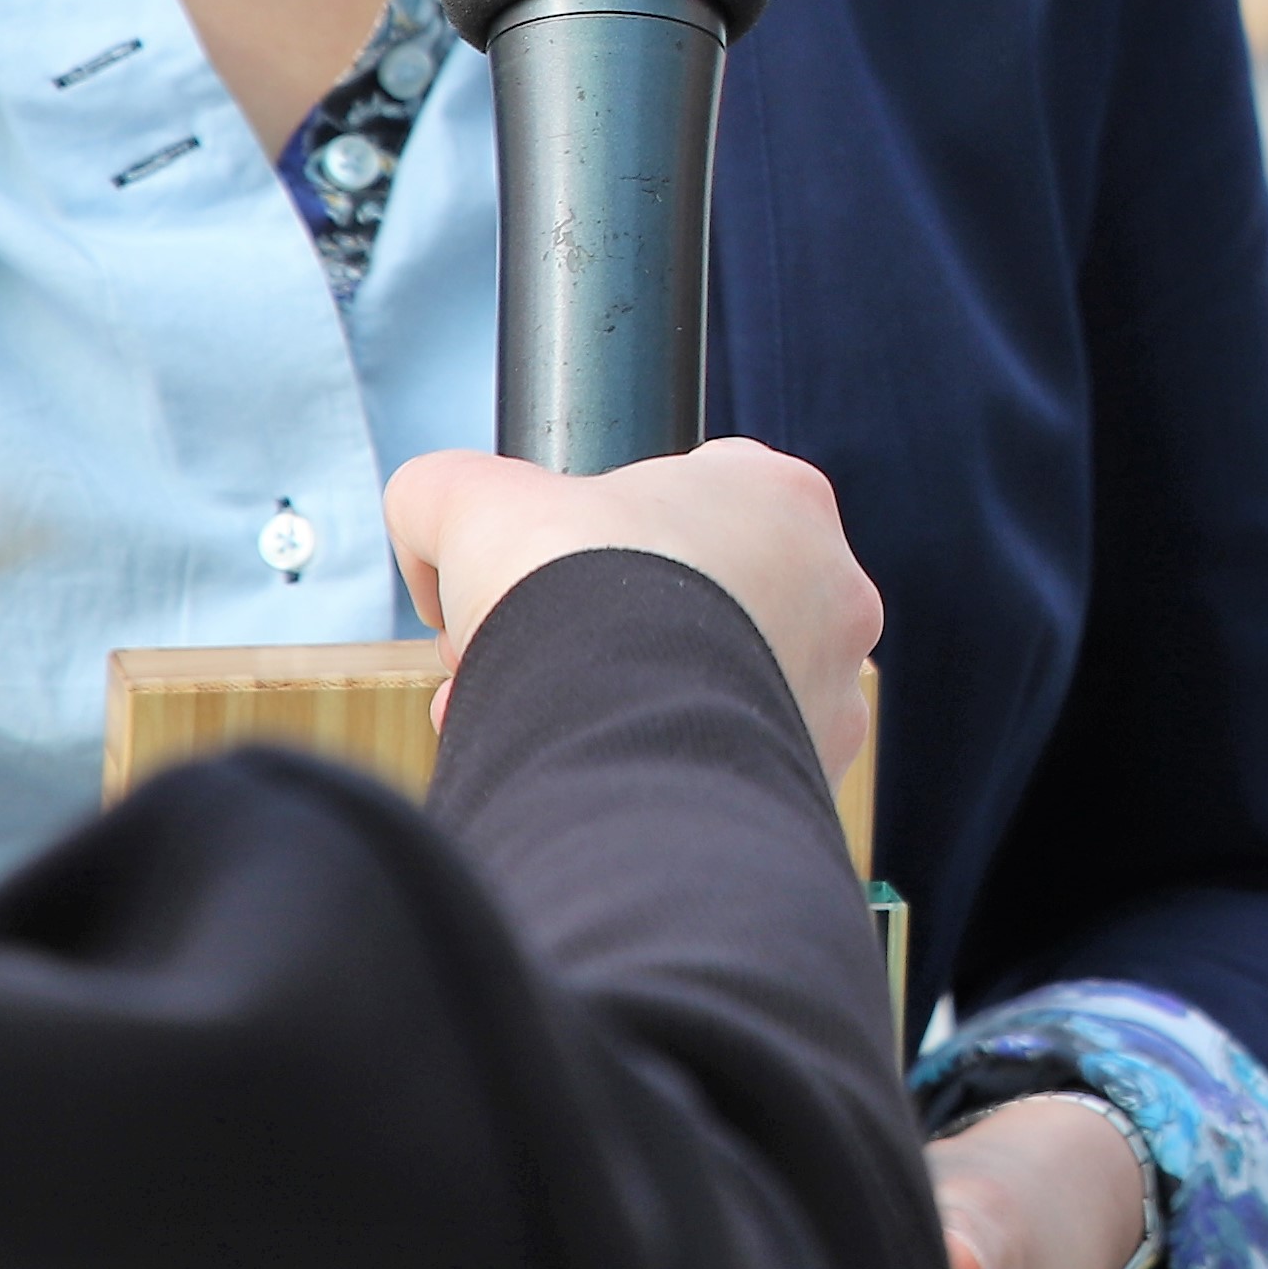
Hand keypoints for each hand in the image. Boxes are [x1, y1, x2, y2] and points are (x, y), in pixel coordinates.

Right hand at [386, 438, 881, 789]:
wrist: (617, 735)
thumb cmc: (571, 595)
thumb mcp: (471, 504)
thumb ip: (446, 493)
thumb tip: (433, 539)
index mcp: (778, 496)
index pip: (675, 501)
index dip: (577, 543)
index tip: (521, 591)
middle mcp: (831, 586)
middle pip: (686, 602)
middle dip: (590, 633)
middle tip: (518, 667)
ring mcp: (834, 686)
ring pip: (706, 686)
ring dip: (620, 700)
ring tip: (539, 728)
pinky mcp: (814, 773)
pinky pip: (723, 762)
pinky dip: (660, 767)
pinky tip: (592, 775)